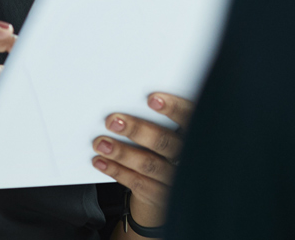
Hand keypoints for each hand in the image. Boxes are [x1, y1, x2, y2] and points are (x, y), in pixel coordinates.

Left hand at [91, 92, 193, 227]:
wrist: (167, 185)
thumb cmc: (163, 148)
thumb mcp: (169, 131)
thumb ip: (156, 119)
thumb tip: (125, 105)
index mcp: (193, 134)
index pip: (190, 117)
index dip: (174, 108)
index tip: (152, 100)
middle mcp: (187, 156)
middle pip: (165, 142)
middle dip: (137, 130)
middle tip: (113, 121)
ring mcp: (174, 178)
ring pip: (149, 164)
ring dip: (122, 153)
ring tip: (101, 143)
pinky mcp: (160, 195)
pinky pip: (138, 182)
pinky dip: (116, 171)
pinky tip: (101, 162)